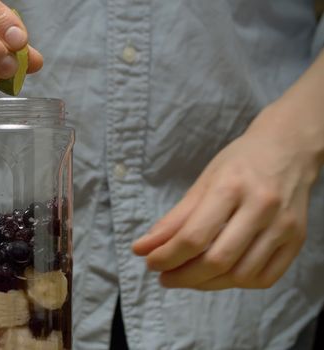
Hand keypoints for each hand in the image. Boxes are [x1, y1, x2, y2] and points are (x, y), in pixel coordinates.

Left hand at [132, 103, 321, 289]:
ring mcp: (283, 226)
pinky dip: (236, 284)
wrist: (288, 149)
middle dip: (183, 276)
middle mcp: (261, 207)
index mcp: (231, 187)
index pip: (194, 236)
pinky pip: (265, 278)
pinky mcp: (298, 240)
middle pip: (217, 260)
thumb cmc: (239, 164)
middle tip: (164, 277)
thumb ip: (173, 219)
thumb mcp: (202, 183)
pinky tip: (218, 276)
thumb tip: (142, 248)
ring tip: (186, 277)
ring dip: (207, 284)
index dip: (167, 257)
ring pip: (241, 275)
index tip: (150, 263)